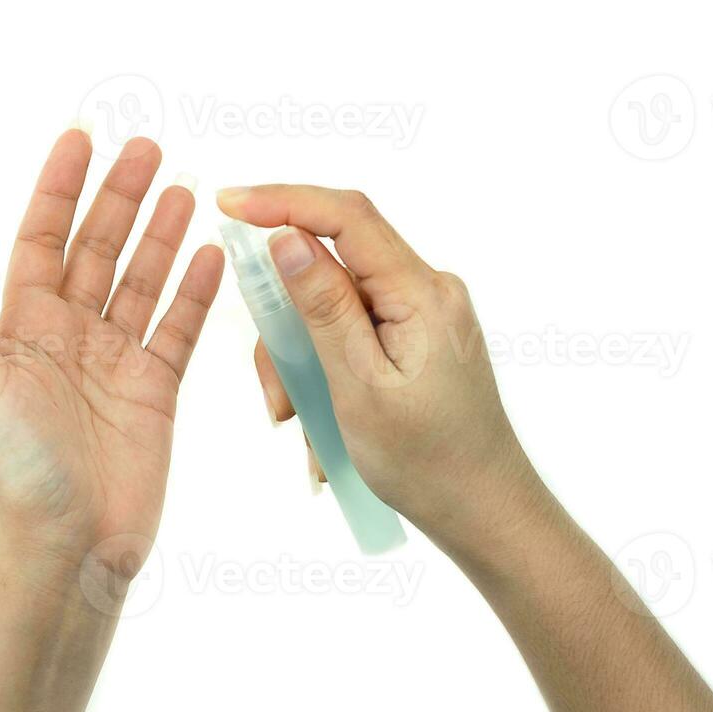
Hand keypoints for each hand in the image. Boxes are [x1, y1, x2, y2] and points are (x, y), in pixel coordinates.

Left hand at [0, 131, 222, 590]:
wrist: (68, 545)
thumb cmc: (14, 468)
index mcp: (20, 327)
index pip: (42, 239)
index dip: (60, 188)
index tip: (82, 137)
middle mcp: (68, 336)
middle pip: (98, 249)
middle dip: (121, 198)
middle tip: (151, 147)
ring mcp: (115, 362)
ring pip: (141, 281)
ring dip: (162, 235)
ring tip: (188, 188)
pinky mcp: (155, 391)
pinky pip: (177, 330)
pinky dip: (194, 293)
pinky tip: (211, 256)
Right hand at [218, 185, 548, 566]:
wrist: (485, 511)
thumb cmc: (427, 461)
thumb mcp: (358, 386)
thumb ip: (323, 307)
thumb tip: (287, 236)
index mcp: (421, 293)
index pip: (346, 216)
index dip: (282, 200)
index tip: (227, 203)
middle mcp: (428, 290)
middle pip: (332, 266)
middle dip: (287, 322)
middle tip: (276, 393)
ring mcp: (424, 315)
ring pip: (335, 307)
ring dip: (304, 362)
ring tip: (304, 425)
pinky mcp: (418, 338)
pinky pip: (353, 334)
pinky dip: (326, 372)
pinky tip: (326, 425)